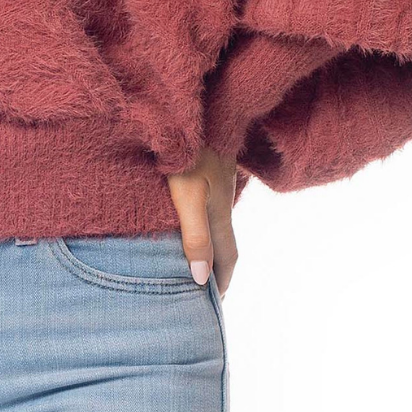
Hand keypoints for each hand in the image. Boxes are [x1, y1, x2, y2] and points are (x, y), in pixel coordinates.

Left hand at [164, 146, 237, 296]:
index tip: (215, 303)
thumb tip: (200, 279)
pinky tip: (191, 219)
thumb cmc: (185, 151)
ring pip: (216, 223)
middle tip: (205, 291)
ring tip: (196, 261)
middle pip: (224, 243)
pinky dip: (204, 224)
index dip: (222, 281)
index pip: (226, 257)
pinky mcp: (209, 168)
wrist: (197, 107)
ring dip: (210, 246)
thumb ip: (194, 236)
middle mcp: (223, 201)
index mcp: (219, 213)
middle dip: (217, 269)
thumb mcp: (186, 195)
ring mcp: (218, 183)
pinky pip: (209, 205)